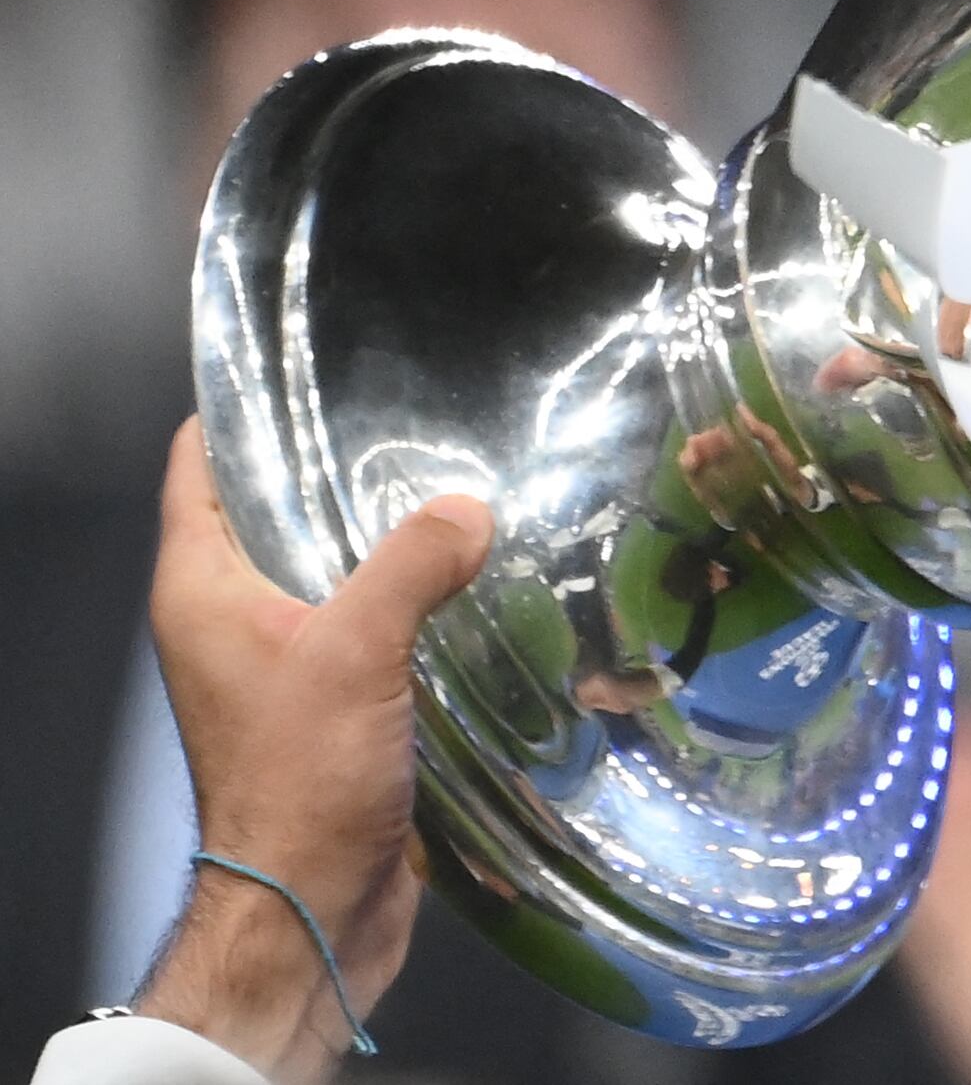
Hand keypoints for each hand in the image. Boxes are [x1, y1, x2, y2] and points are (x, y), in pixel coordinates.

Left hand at [139, 418, 493, 1084]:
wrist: (310, 904)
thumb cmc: (299, 775)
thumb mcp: (355, 651)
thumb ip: (412, 564)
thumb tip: (470, 509)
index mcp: (200, 590)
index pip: (199, 468)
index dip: (241, 411)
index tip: (307, 361)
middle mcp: (228, 618)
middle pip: (273, 513)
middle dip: (337, 467)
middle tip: (421, 416)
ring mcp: (277, 663)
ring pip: (330, 569)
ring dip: (387, 539)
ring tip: (465, 486)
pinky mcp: (329, 704)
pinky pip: (370, 624)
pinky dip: (413, 599)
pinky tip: (476, 579)